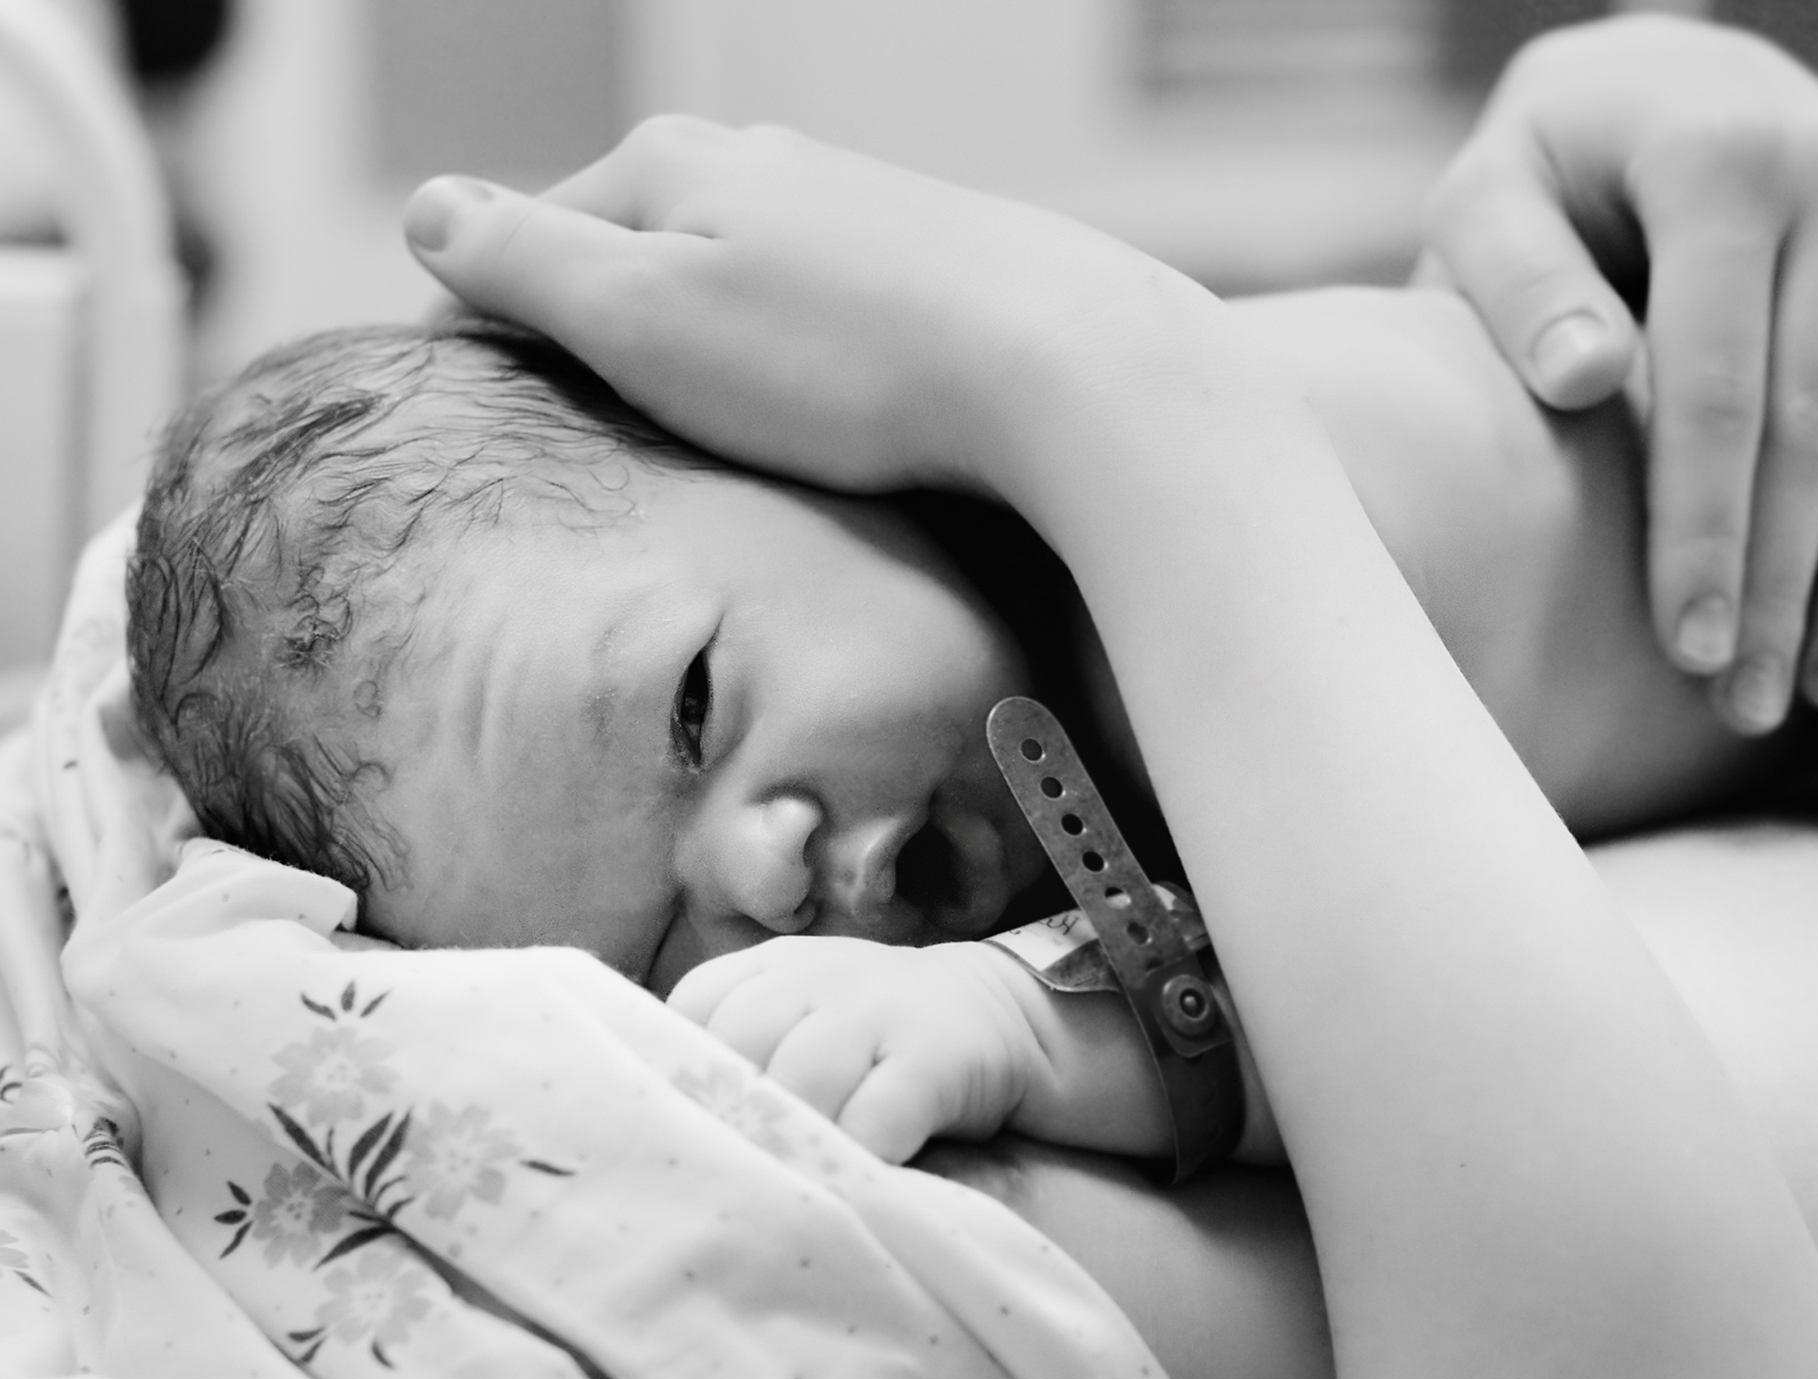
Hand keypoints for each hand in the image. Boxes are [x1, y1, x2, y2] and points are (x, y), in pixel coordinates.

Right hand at [399, 118, 1215, 505]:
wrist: (1059, 367)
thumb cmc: (843, 362)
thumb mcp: (644, 315)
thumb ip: (525, 262)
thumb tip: (426, 208)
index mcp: (668, 164)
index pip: (525, 241)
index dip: (490, 336)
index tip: (482, 425)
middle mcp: (761, 163)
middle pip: (633, 258)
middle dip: (601, 341)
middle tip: (595, 445)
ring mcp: (851, 211)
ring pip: (731, 287)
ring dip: (703, 358)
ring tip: (708, 443)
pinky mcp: (929, 269)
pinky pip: (818, 320)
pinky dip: (793, 370)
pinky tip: (819, 421)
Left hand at [668, 936, 1056, 1162]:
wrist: (1004, 1013)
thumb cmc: (874, 1036)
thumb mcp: (801, 1016)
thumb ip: (737, 1049)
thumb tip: (655, 1118)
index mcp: (772, 967)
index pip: (694, 1006)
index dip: (681, 1071)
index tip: (686, 1124)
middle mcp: (818, 977)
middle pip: (740, 1042)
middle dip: (730, 1114)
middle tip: (730, 1173)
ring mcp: (879, 1011)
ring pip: (802, 1079)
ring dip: (789, 1141)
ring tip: (786, 1188)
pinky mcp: (935, 1057)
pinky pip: (878, 1117)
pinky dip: (855, 1158)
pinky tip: (849, 1183)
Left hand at [1420, 15, 1817, 731]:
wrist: (1662, 74)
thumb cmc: (1552, 173)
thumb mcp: (1491, 200)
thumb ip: (1517, 286)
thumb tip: (1585, 379)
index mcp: (1719, 166)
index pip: (1717, 386)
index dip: (1702, 528)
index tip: (1685, 649)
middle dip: (1782, 580)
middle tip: (1742, 707)